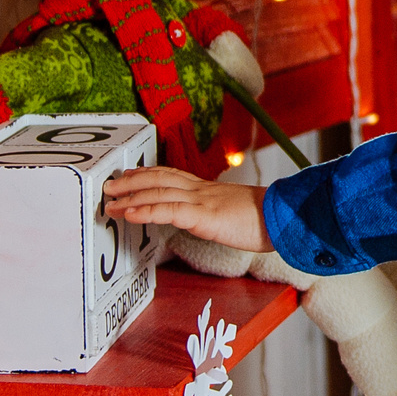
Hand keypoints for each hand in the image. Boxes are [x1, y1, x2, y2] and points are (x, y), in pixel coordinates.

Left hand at [103, 166, 273, 251]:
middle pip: (160, 180)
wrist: (287, 217)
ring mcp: (202, 201)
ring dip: (130, 197)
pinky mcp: (204, 216)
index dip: (149, 174)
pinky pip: (169, 211)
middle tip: (109, 186)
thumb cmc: (271, 219)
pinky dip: (146, 211)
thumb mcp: (241, 213)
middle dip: (132, 182)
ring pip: (159, 193)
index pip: (174, 176)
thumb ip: (224, 214)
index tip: (131, 175)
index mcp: (210, 190)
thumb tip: (219, 221)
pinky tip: (130, 214)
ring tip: (110, 202)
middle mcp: (203, 191)